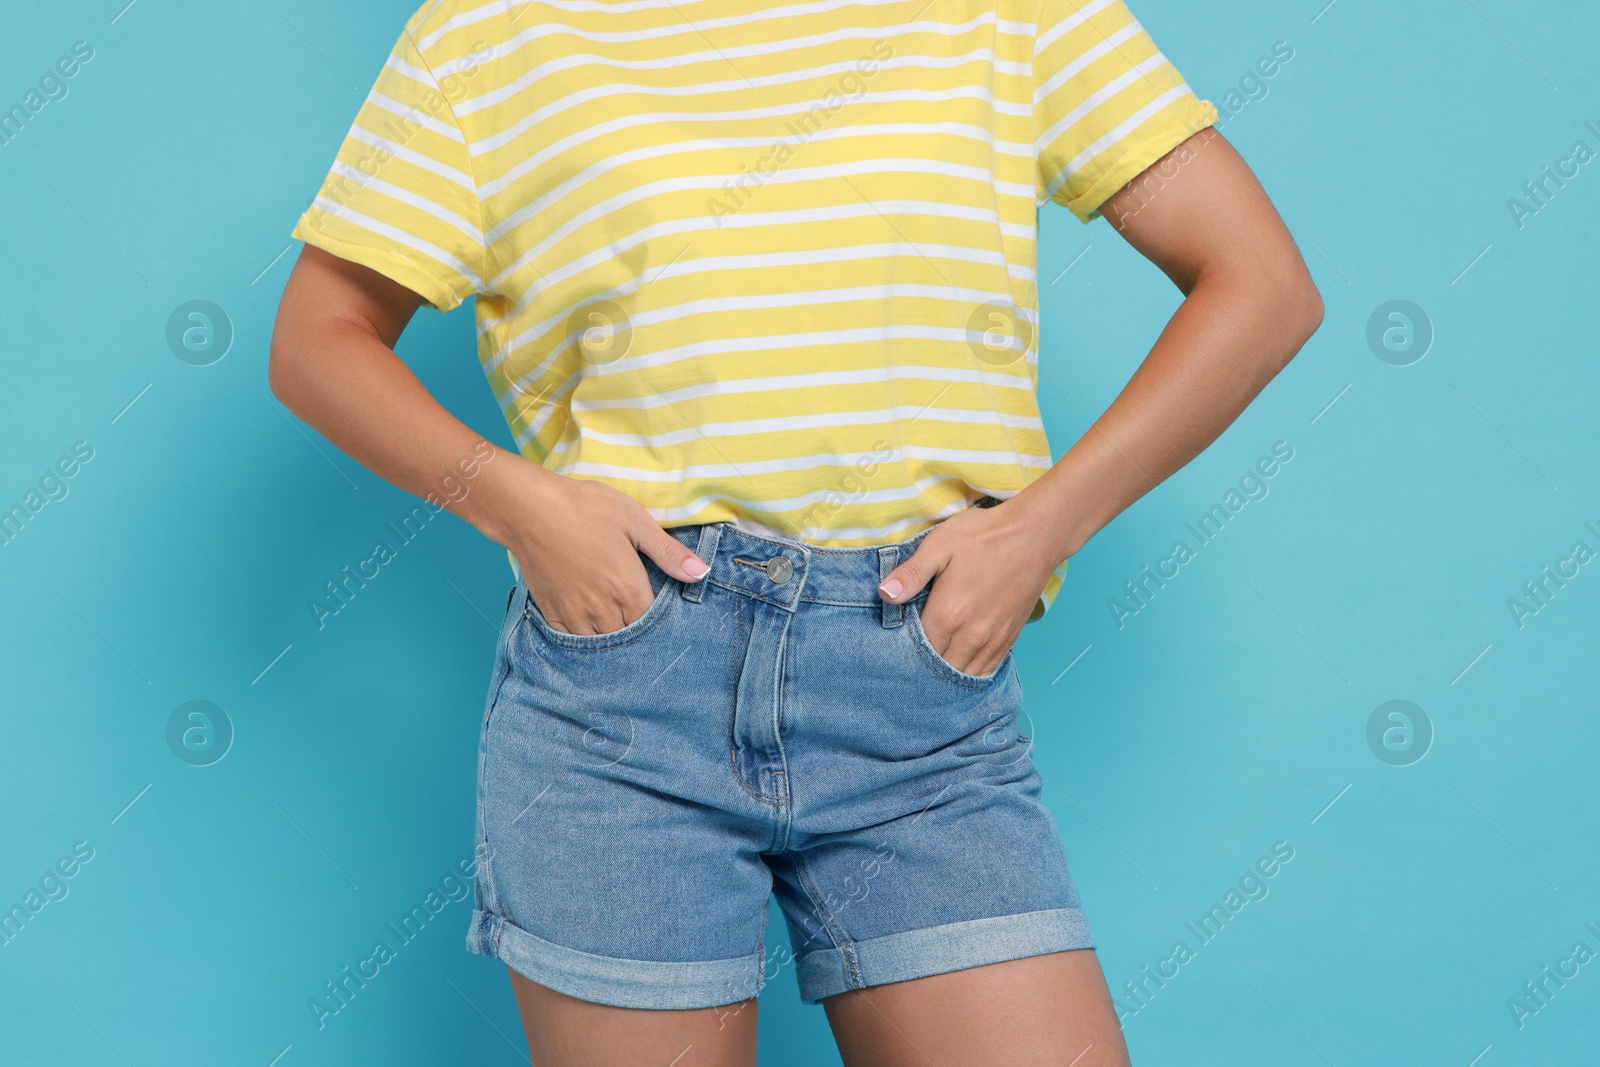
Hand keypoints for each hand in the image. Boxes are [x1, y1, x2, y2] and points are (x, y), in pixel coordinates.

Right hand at [477, 459, 708, 634]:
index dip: (657, 614)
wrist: (529, 508)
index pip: (653, 622)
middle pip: (629, 636)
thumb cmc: (586, 508)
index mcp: (629, 591)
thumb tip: (701, 573)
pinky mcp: (552, 612)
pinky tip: (587, 618)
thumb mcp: (635, 521)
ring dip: (610, 632)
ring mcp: (575, 615)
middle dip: (635, 625)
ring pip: (601, 642)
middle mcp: (604, 612)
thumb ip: (669, 552)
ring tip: (612, 613)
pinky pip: (573, 639)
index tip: (654, 600)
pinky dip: (583, 634)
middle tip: (632, 606)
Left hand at [877, 499, 1060, 676]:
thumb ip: (911, 574)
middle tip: (908, 661)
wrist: (1034, 537)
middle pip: (938, 668)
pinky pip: (986, 670)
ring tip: (931, 670)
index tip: (892, 647)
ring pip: (962, 674)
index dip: (903, 652)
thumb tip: (884, 594)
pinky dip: (970, 673)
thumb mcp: (939, 545)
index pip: (917, 650)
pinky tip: (959, 667)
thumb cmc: (984, 537)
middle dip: (922, 668)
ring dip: (946, 675)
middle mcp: (970, 636)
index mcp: (947, 615)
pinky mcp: (1008, 639)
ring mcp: (992, 641)